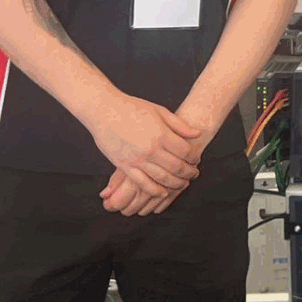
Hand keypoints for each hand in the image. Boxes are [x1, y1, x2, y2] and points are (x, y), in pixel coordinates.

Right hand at [101, 107, 219, 215]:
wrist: (103, 110)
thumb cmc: (132, 107)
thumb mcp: (159, 111)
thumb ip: (179, 125)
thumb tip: (198, 134)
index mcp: (161, 134)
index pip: (185, 152)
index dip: (194, 157)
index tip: (196, 159)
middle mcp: (151, 149)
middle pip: (177, 167)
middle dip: (189, 173)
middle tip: (194, 175)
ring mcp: (137, 159)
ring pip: (162, 178)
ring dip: (175, 184)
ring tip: (183, 184)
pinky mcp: (124, 166)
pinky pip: (142, 183)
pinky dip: (154, 191)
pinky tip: (163, 193)